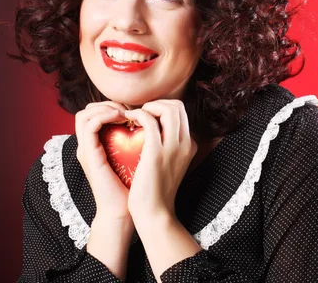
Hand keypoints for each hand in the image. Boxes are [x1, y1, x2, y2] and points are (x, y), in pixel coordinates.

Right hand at [75, 101, 131, 221]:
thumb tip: (160, 123)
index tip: (137, 111)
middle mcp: (90, 145)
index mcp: (101, 144)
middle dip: (111, 102)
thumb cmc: (138, 187)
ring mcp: (87, 150)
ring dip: (107, 107)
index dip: (116, 104)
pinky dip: (105, 115)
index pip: (98, 111)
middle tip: (131, 110)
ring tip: (126, 113)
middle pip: (89, 109)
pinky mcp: (88, 155)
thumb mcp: (142, 158)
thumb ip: (142, 141)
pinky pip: (88, 124)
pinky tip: (123, 119)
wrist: (126, 211)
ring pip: (84, 113)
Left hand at [123, 99, 197, 225]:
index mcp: (190, 145)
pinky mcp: (157, 152)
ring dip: (149, 106)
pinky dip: (138, 114)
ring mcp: (174, 147)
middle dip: (157, 103)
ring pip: (168, 108)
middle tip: (140, 114)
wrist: (155, 213)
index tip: (147, 116)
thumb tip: (154, 133)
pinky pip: (149, 120)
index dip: (163, 108)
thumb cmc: (156, 191)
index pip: (181, 113)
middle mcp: (186, 144)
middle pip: (178, 106)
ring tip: (134, 116)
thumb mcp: (170, 165)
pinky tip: (128, 121)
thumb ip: (168, 148)